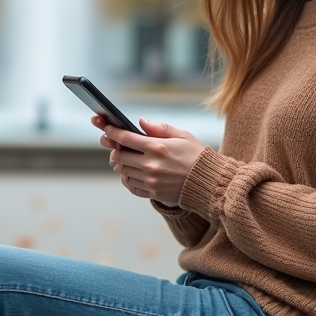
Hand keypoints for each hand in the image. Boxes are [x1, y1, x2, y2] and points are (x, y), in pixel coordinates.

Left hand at [91, 115, 206, 207]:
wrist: (210, 183)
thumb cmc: (197, 156)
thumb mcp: (183, 136)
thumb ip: (159, 128)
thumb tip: (141, 122)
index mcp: (158, 147)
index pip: (126, 138)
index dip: (112, 132)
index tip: (105, 128)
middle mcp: (151, 165)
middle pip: (120, 157)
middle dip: (113, 149)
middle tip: (112, 145)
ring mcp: (151, 181)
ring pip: (123, 172)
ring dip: (120, 164)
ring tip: (123, 158)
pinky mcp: (153, 193)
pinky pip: (131, 186)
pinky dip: (127, 179)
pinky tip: (130, 173)